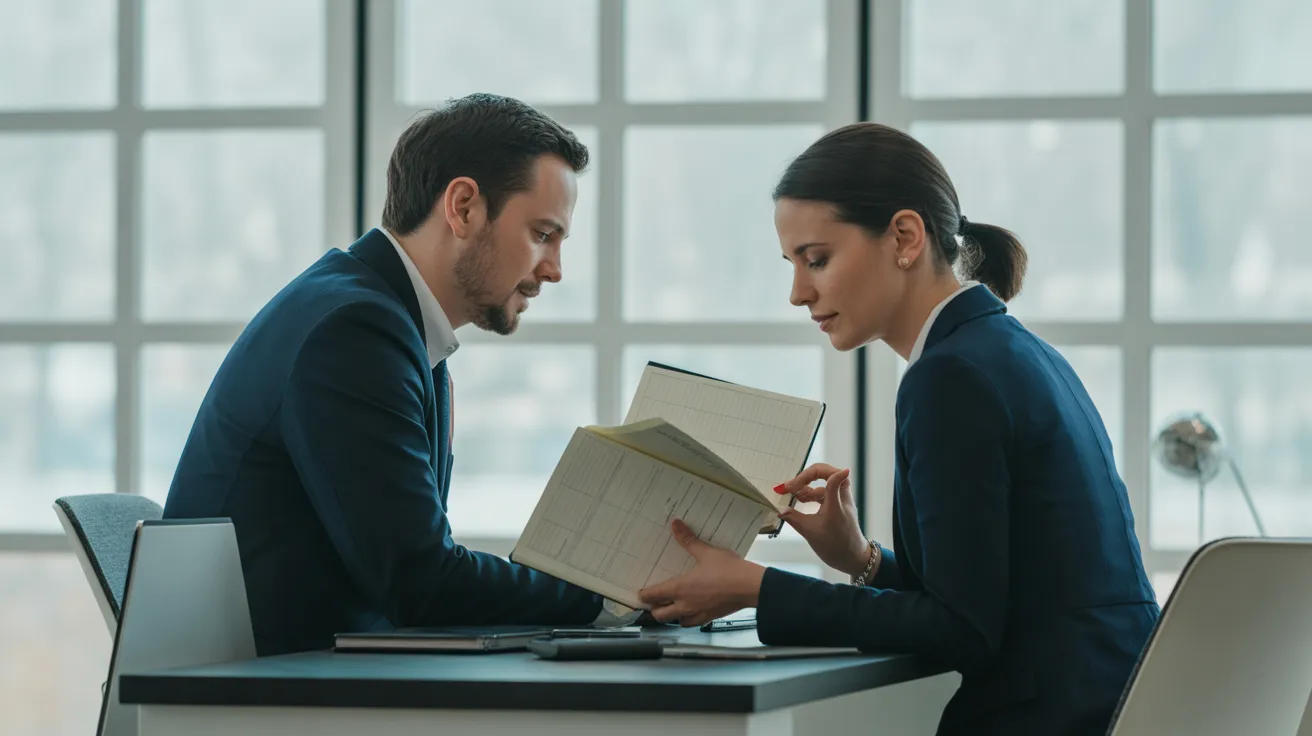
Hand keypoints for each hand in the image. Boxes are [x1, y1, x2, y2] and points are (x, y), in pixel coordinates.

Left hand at [637, 519, 765, 626]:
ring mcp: (697, 614)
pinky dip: (687, 619)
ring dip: (670, 615)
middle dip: (654, 609)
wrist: (750, 587)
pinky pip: (691, 623)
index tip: (641, 593)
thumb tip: (675, 524)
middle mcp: (685, 605)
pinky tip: (692, 610)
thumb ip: (688, 540)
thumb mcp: (706, 552)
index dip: (644, 595)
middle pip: (659, 615)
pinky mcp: (709, 618)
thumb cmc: (729, 570)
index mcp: (680, 588)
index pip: (653, 596)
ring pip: (675, 621)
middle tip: (654, 600)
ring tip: (672, 606)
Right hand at [777, 464, 870, 577]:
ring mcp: (841, 500)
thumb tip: (779, 509)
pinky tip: (799, 500)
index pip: (834, 478)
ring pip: (824, 484)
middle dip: (805, 477)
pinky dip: (811, 494)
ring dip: (807, 486)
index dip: (821, 472)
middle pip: (827, 474)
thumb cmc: (835, 546)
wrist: (853, 558)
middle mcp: (842, 498)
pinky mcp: (838, 505)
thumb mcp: (810, 532)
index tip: (815, 474)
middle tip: (788, 486)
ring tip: (789, 493)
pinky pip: (825, 493)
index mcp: (837, 503)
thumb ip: (793, 517)